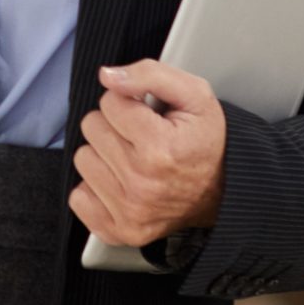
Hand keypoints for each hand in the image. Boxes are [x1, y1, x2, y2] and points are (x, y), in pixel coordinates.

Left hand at [69, 59, 227, 248]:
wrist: (226, 191)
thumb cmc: (207, 142)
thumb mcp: (194, 95)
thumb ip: (150, 74)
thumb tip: (108, 77)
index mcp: (159, 148)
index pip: (109, 102)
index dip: (129, 103)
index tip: (148, 116)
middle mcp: (142, 183)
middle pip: (91, 128)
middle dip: (114, 127)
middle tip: (142, 138)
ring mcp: (130, 211)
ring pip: (83, 159)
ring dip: (104, 156)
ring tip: (133, 159)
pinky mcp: (121, 230)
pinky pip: (78, 198)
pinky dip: (95, 189)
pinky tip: (121, 183)